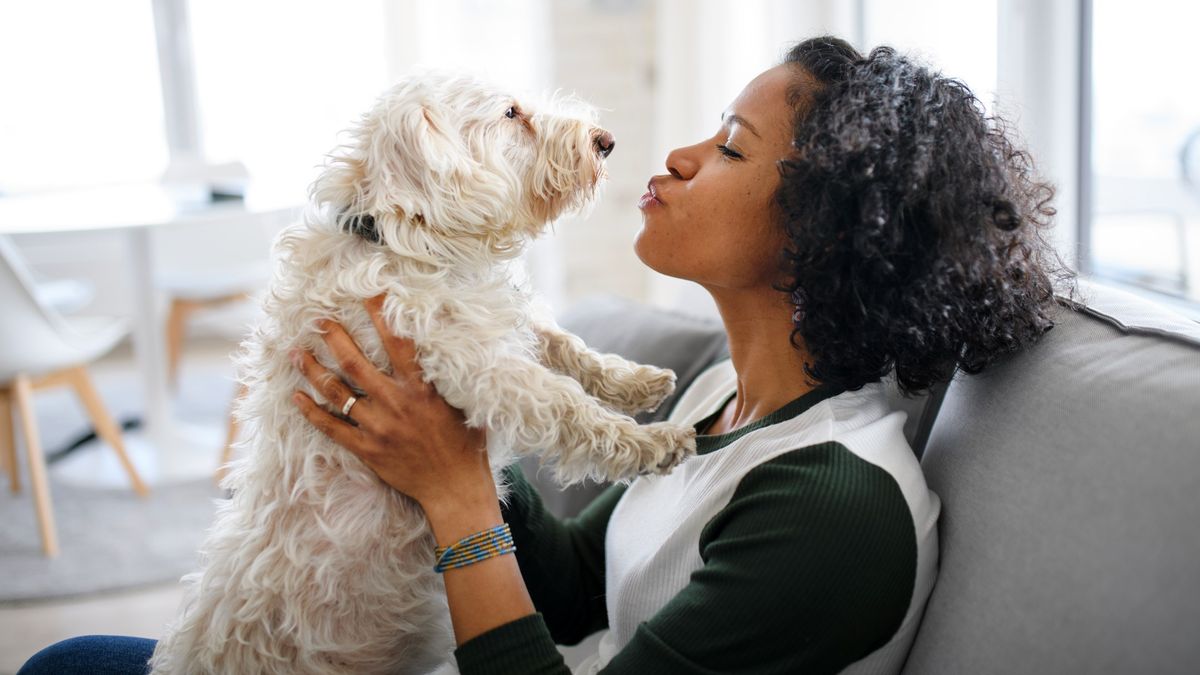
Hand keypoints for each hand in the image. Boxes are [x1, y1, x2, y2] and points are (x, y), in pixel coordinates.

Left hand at [290, 295, 492, 514]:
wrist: (455, 488)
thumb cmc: (466, 445)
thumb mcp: (464, 403)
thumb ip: (447, 378)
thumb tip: (445, 347)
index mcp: (421, 388)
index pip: (397, 342)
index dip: (381, 314)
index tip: (366, 293)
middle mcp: (395, 403)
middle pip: (354, 363)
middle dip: (333, 337)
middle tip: (316, 319)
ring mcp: (377, 427)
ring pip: (337, 392)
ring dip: (313, 370)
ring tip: (296, 352)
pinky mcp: (366, 449)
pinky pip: (331, 428)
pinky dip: (311, 412)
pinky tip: (296, 397)